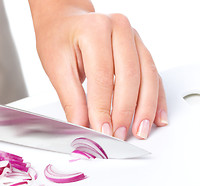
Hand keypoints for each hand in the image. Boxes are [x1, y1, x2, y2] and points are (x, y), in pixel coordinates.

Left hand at [29, 0, 167, 139]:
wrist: (65, 23)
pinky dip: (155, 98)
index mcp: (95, 30)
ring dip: (146, 108)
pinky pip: (153, 75)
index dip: (103, 108)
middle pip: (130, 76)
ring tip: (140, 130)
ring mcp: (133, 38)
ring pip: (148, 76)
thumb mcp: (57, 68)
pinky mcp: (140, 49)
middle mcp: (119, 29)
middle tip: (119, 135)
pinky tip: (156, 116)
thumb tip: (82, 125)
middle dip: (125, 111)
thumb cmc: (58, 39)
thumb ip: (71, 98)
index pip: (102, 76)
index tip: (102, 130)